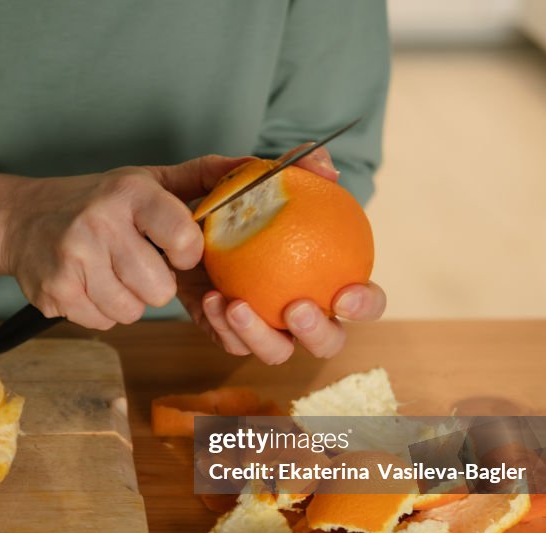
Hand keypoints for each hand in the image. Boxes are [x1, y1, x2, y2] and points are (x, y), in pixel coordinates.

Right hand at [1, 155, 248, 328]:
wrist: (21, 219)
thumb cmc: (95, 202)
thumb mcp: (145, 180)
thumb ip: (200, 177)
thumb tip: (254, 167)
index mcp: (129, 194)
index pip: (184, 238)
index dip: (188, 254)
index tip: (176, 250)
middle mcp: (99, 223)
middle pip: (159, 289)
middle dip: (155, 285)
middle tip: (137, 264)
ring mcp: (73, 260)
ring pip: (131, 311)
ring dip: (127, 300)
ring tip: (110, 273)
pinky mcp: (55, 291)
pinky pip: (103, 322)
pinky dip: (101, 310)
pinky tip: (89, 284)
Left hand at [177, 147, 386, 362]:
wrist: (179, 220)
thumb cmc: (233, 201)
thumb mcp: (254, 177)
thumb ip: (295, 168)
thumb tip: (327, 170)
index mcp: (326, 278)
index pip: (362, 301)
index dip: (366, 304)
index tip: (346, 292)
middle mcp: (301, 311)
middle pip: (328, 342)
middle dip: (318, 333)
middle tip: (296, 307)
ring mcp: (266, 328)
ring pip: (277, 352)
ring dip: (259, 334)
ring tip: (236, 304)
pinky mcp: (228, 334)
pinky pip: (230, 342)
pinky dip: (220, 325)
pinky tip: (210, 298)